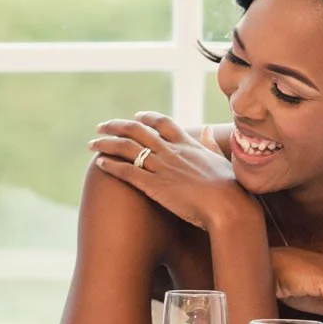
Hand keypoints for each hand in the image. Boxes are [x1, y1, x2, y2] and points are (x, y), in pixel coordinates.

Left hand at [89, 111, 253, 231]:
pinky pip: (126, 171)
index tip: (135, 117)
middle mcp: (171, 151)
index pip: (162, 122)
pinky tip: (100, 164)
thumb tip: (205, 129)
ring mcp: (161, 167)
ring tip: (92, 143)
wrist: (228, 207)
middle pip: (137, 130)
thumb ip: (209, 144)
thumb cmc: (230, 188)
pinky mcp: (153, 185)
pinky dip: (111, 165)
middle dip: (116, 126)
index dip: (146, 118)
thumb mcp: (221, 160)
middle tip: (102, 126)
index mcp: (188, 144)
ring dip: (106, 143)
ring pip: (126, 147)